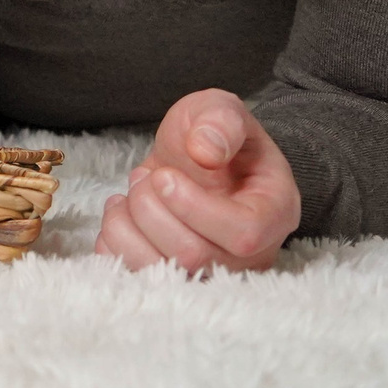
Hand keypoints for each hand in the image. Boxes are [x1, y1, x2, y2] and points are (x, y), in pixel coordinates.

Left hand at [96, 89, 299, 274]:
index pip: (243, 234)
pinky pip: (134, 274)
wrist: (193, 160)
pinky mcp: (174, 277)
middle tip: (148, 177)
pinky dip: (114, 242)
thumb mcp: (220, 110)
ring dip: (128, 226)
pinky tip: (121, 213)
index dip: (194, 207)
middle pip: (195, 256)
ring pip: (161, 270)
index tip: (164, 176)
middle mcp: (249, 255)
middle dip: (152, 210)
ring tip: (132, 193)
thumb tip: (205, 152)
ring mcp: (212, 272)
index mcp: (274, 213)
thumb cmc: (213, 137)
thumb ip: (220, 121)